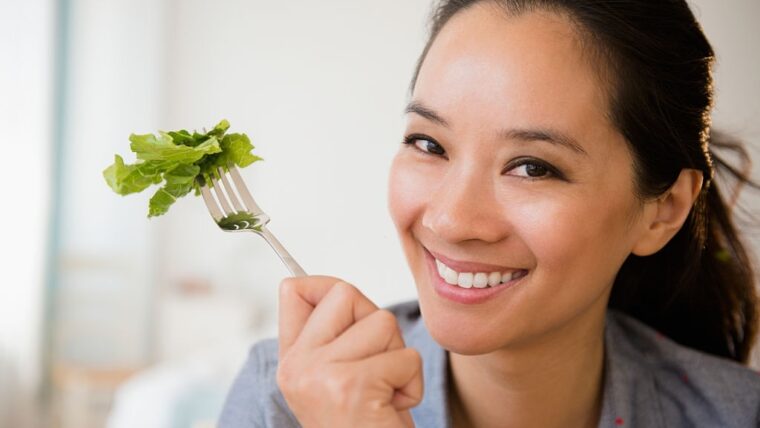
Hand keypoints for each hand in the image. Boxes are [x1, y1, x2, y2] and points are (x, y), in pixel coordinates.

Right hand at [276, 276, 423, 427]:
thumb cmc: (364, 426)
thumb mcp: (334, 380)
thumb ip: (330, 337)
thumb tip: (332, 287)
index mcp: (290, 360)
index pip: (294, 289)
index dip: (327, 286)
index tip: (348, 308)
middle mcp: (297, 365)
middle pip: (346, 293)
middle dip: (376, 325)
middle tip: (376, 366)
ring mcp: (320, 374)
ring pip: (382, 322)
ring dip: (398, 358)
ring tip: (384, 392)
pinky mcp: (352, 386)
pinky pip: (405, 357)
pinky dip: (412, 384)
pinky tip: (391, 408)